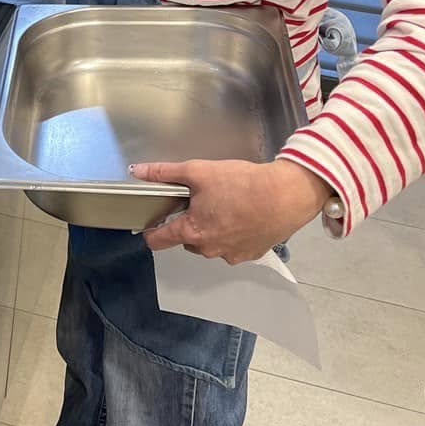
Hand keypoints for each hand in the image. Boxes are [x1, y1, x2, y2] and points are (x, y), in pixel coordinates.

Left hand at [131, 159, 332, 264]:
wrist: (287, 195)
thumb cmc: (242, 183)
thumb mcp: (199, 171)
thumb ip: (164, 173)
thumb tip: (137, 170)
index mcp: (192, 231)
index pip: (158, 241)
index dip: (151, 230)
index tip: (152, 222)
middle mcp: (209, 249)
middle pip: (187, 240)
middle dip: (189, 223)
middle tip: (201, 201)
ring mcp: (231, 255)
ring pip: (210, 244)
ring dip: (212, 230)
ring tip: (226, 206)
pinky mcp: (252, 254)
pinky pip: (233, 247)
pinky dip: (233, 234)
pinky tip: (243, 216)